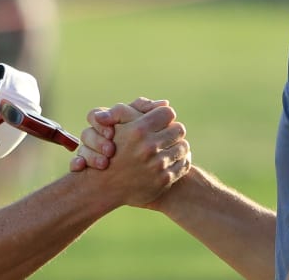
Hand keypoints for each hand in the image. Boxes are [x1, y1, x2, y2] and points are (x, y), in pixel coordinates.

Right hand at [74, 99, 189, 207]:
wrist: (105, 186)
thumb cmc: (111, 149)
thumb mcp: (116, 124)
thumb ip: (138, 108)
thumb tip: (166, 103)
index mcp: (138, 129)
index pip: (168, 113)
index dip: (164, 115)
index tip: (160, 120)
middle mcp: (149, 146)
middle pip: (179, 129)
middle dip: (173, 130)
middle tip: (167, 133)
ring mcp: (158, 164)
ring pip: (184, 146)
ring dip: (178, 145)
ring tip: (169, 146)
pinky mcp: (164, 179)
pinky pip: (184, 164)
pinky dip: (180, 160)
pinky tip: (172, 159)